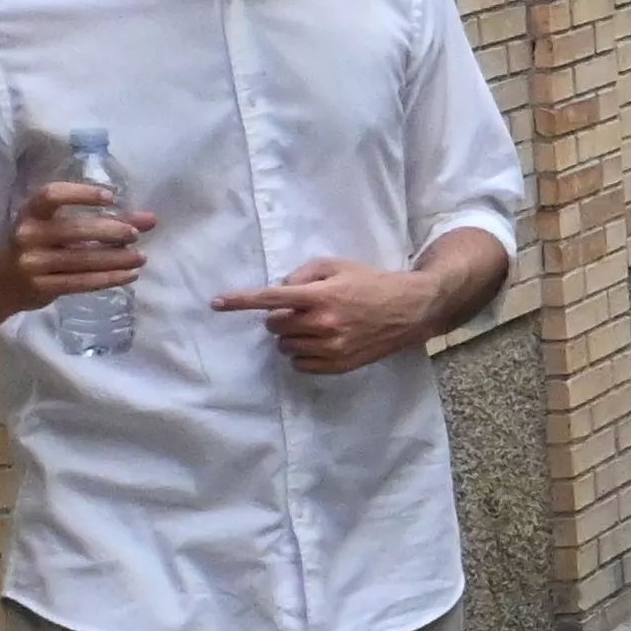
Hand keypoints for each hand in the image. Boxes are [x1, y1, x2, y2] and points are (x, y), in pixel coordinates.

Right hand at [0, 180, 148, 316]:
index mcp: (31, 213)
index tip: (111, 197)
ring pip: (82, 259)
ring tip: (140, 257)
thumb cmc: (38, 246)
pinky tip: (130, 275)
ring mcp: (32, 262)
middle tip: (134, 234)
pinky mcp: (41, 287)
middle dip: (109, 231)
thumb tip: (150, 219)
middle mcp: (28, 234)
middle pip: (74, 229)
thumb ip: (104, 220)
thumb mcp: (58, 227)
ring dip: (116, 259)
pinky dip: (109, 278)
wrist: (1, 282)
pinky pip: (81, 282)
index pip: (52, 195)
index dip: (81, 193)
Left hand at [212, 255, 446, 372]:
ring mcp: (333, 347)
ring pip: (286, 348)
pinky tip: (320, 344)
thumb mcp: (338, 265)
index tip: (217, 303)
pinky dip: (303, 355)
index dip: (240, 301)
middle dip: (279, 318)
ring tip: (313, 328)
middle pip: (275, 326)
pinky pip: (302, 365)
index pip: (270, 298)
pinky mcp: (341, 364)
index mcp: (320, 295)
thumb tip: (280, 289)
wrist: (413, 308)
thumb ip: (304, 274)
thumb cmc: (373, 282)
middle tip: (299, 311)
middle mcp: (323, 323)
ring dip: (291, 337)